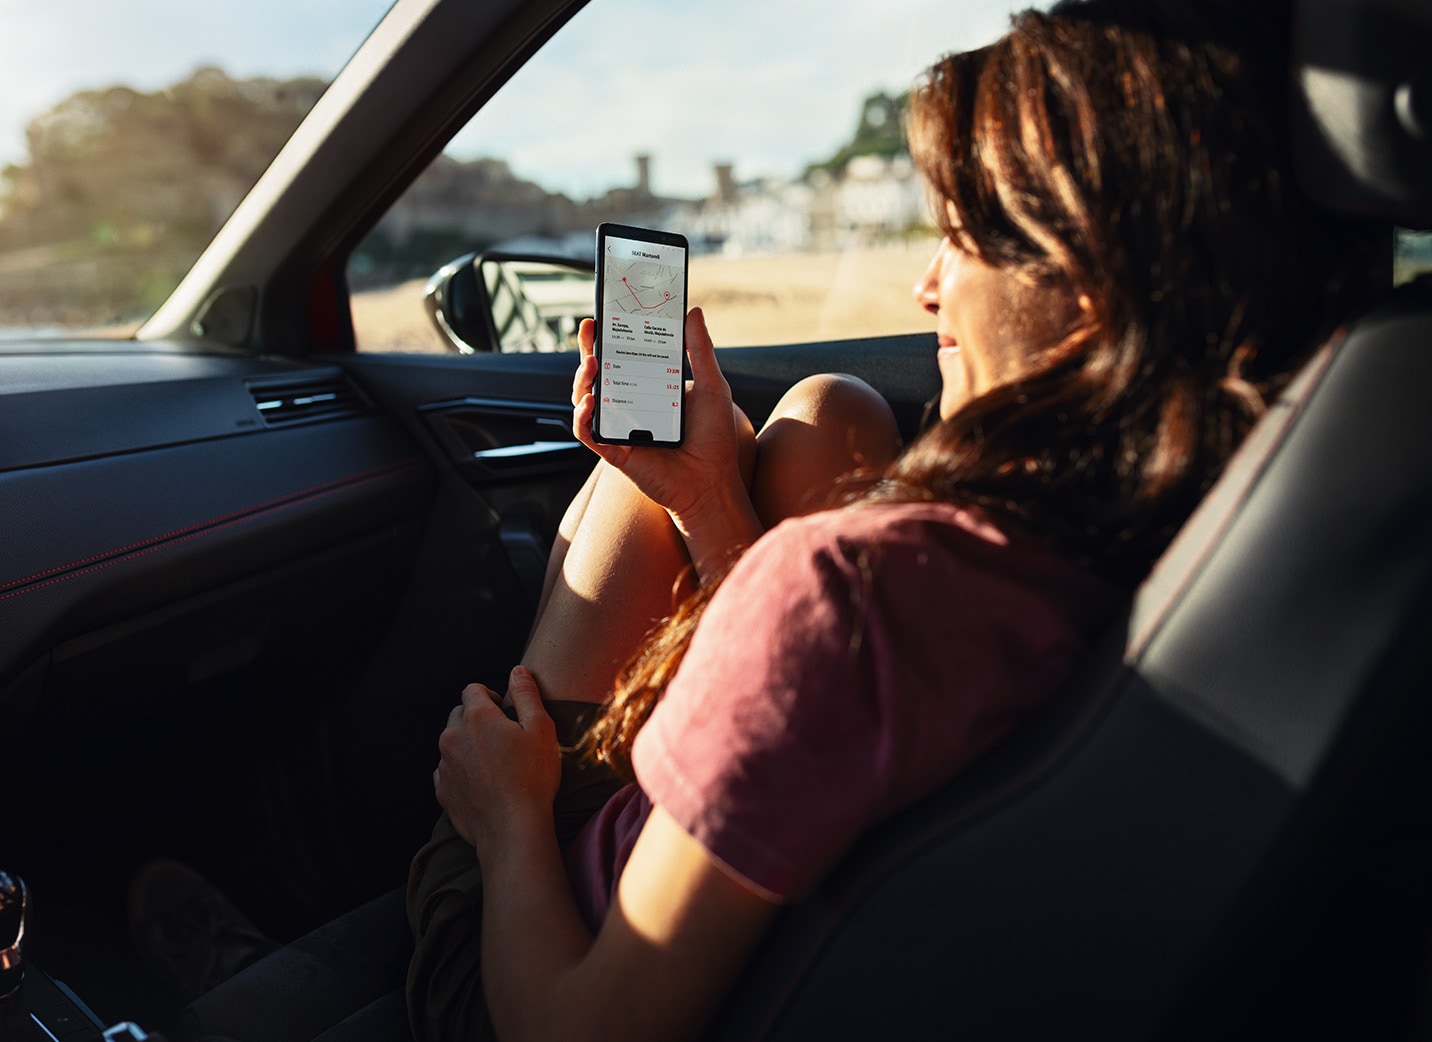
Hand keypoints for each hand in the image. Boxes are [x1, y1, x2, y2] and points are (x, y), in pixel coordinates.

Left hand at [434, 666, 560, 851]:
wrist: (513, 828)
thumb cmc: (532, 777)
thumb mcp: (541, 729)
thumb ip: (527, 695)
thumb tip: (518, 672)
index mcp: (477, 717)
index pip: (473, 690)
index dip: (490, 696)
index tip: (505, 712)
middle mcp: (453, 737)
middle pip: (458, 714)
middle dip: (476, 718)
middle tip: (502, 737)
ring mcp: (445, 765)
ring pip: (452, 743)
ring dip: (468, 745)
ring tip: (494, 763)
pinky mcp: (444, 790)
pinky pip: (447, 771)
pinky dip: (461, 771)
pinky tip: (483, 782)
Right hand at [573, 308, 759, 563]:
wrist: (712, 481)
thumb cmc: (714, 438)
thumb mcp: (712, 385)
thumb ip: (700, 349)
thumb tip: (692, 312)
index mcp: (650, 388)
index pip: (624, 357)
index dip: (612, 336)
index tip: (608, 314)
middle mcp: (630, 406)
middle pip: (599, 373)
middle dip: (589, 349)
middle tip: (589, 327)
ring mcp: (618, 428)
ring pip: (585, 399)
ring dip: (582, 379)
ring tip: (592, 363)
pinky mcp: (613, 450)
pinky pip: (587, 432)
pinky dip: (582, 417)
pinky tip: (590, 403)